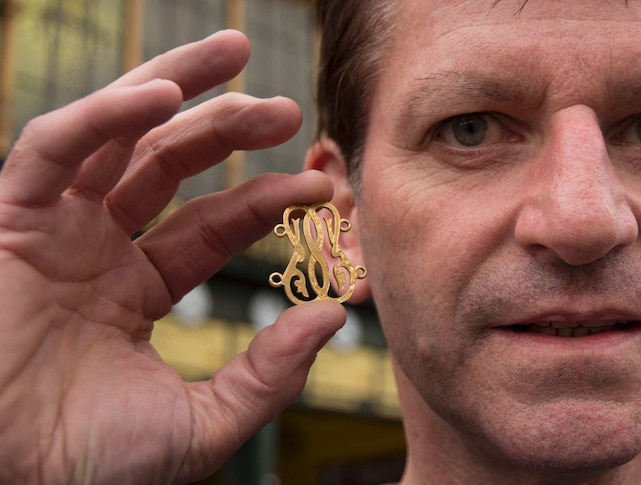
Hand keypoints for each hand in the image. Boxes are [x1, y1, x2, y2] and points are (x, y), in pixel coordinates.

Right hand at [0, 30, 344, 483]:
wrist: (8, 483)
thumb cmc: (89, 466)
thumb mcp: (202, 424)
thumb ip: (268, 374)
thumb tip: (332, 317)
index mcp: (135, 291)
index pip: (211, 226)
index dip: (264, 201)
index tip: (318, 188)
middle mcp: (94, 250)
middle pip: (166, 165)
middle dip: (227, 128)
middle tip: (289, 110)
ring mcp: (50, 231)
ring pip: (114, 135)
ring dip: (174, 86)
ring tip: (237, 54)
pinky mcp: (6, 222)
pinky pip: (51, 149)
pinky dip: (103, 115)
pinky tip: (164, 94)